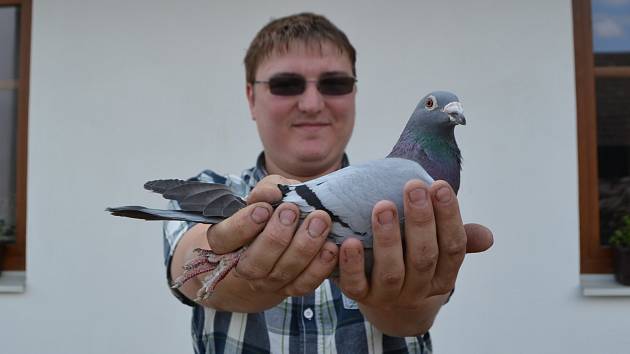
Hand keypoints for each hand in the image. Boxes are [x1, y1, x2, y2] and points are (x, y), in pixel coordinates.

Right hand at [207, 175, 337, 300]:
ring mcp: (267, 282)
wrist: (274, 246)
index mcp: (225, 243)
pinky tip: (331, 246)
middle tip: (292, 210)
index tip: (264, 208)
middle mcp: (243, 268)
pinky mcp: (290, 289)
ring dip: (304, 247)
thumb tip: (274, 192)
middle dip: (276, 237)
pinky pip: (305, 284)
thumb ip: (266, 189)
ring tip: (320, 220)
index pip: (225, 238)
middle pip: (255, 263)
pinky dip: (320, 266)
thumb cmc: (266, 213)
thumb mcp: (262, 196)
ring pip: (282, 273)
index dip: (243, 225)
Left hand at [337, 179, 492, 335]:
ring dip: (388, 238)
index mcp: (443, 275)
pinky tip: (349, 241)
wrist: (383, 296)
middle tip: (413, 186)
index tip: (439, 186)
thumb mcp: (435, 247)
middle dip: (420, 220)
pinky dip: (353, 263)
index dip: (449, 217)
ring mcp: (389, 296)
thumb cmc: (411, 256)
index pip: (453, 247)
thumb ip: (455, 235)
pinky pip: (355, 284)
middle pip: (424, 256)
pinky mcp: (360, 296)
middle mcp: (419, 289)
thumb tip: (487, 237)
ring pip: (392, 271)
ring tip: (383, 206)